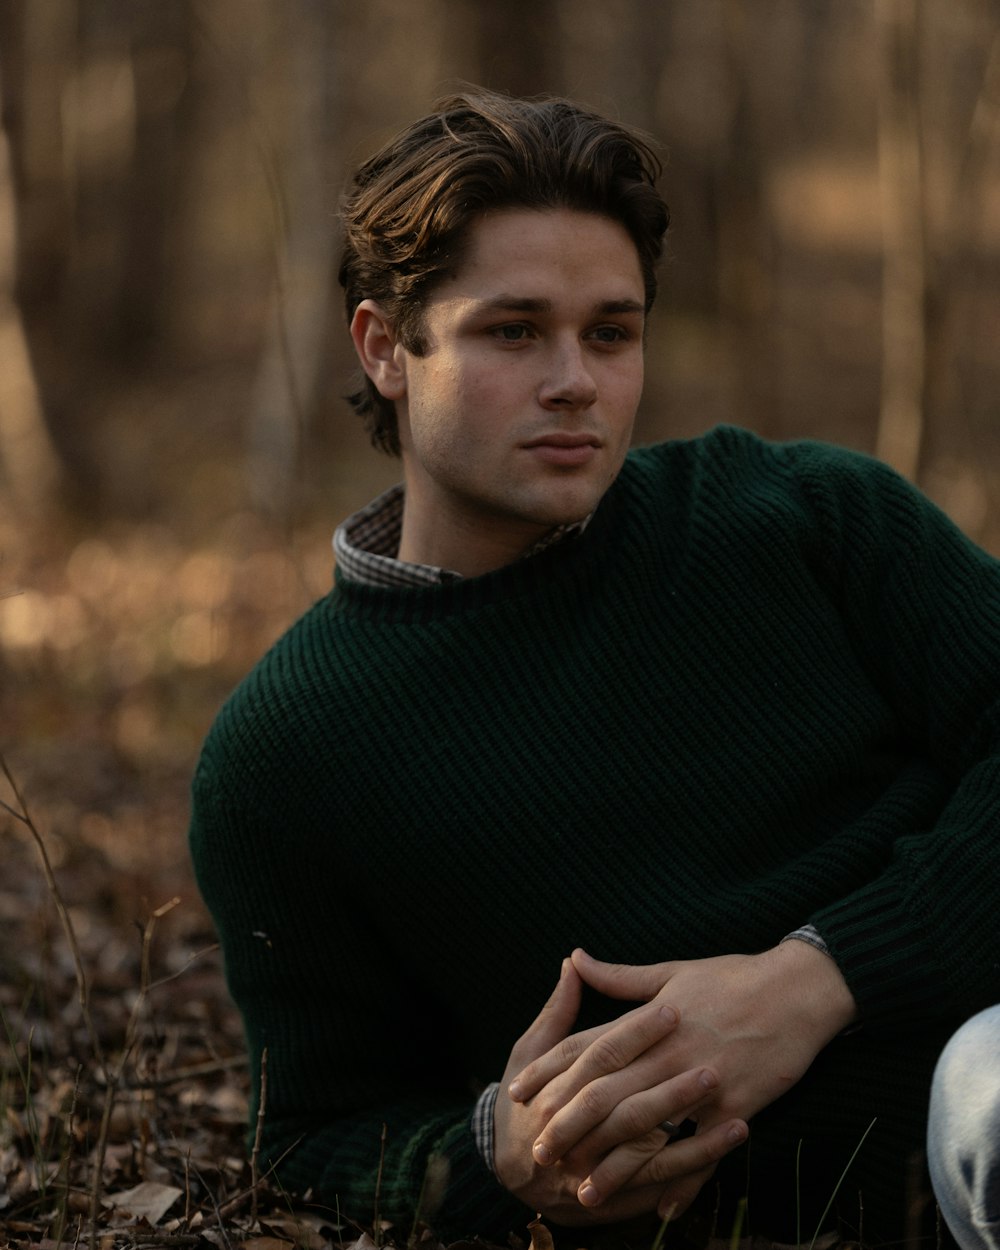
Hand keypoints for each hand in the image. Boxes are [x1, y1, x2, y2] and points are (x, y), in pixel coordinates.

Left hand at [509, 943, 855, 1216]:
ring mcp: (700, 1081)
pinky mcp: (735, 1105)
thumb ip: (619, 977)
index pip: (586, 1048)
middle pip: (605, 1094)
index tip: (519, 1094)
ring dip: (612, 1165)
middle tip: (538, 1153)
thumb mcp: (672, 972)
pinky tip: (662, 1210)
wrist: (797, 990)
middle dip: (568, 1126)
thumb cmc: (733, 977)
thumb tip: (574, 958)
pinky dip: (683, 1182)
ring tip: (584, 1192)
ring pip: (646, 1130)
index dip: (549, 1071)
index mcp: (648, 1018)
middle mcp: (666, 1052)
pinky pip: (703, 1152)